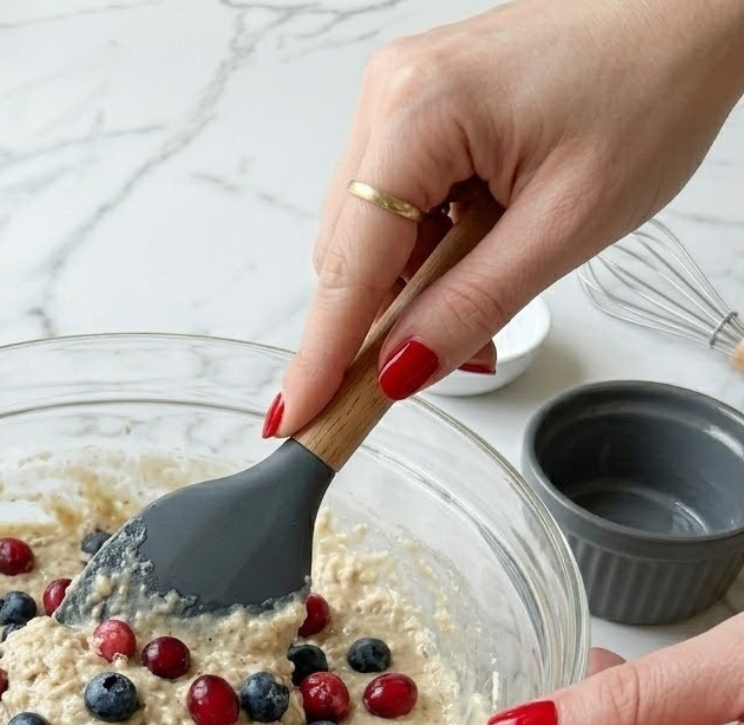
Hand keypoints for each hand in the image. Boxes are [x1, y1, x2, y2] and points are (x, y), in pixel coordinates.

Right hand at [271, 0, 743, 433]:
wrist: (691, 8)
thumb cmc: (653, 83)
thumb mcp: (566, 224)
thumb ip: (473, 305)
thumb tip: (400, 371)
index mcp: (417, 113)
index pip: (348, 267)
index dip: (323, 354)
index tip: (297, 419)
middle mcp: (389, 95)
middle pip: (347, 254)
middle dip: (388, 321)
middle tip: (455, 359)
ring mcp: (397, 96)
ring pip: (367, 235)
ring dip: (412, 286)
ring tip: (493, 289)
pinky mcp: (416, 106)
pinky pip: (392, 205)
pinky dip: (425, 248)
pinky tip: (479, 250)